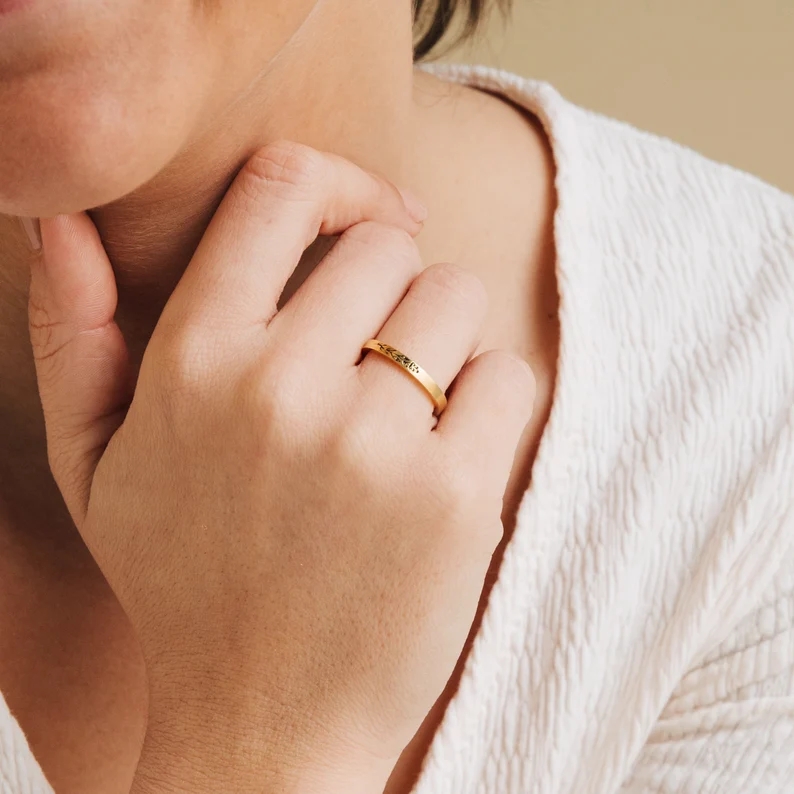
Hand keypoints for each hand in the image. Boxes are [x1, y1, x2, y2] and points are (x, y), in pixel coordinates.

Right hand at [28, 141, 534, 792]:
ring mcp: (372, 444)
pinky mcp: (453, 497)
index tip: (368, 225)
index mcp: (193, 363)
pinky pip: (508, 376)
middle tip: (377, 357)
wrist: (263, 722)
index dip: (339, 185)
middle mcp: (280, 390)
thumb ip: (73, 336)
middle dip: (394, 287)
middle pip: (388, 244)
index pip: (282, 187)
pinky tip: (447, 456)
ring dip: (443, 341)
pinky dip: (491, 403)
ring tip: (406, 414)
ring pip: (456, 298)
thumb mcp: (95, 465)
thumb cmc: (184, 585)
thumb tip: (63, 224)